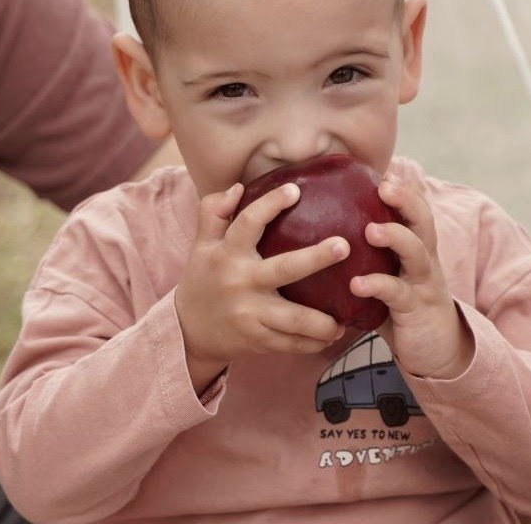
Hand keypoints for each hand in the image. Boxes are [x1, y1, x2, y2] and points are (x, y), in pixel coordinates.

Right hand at [175, 181, 347, 392]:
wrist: (186, 332)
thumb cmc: (202, 280)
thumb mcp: (200, 245)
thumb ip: (213, 213)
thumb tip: (237, 188)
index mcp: (226, 254)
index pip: (248, 223)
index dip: (270, 204)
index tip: (294, 190)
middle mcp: (240, 283)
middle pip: (284, 269)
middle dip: (315, 258)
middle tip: (343, 246)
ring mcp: (249, 314)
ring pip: (293, 318)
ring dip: (322, 322)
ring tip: (344, 320)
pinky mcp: (256, 339)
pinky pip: (290, 343)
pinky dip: (312, 342)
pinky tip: (332, 337)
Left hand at [350, 174, 473, 378]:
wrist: (436, 351)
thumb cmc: (401, 308)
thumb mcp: (389, 276)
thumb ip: (367, 257)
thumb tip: (322, 234)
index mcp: (417, 249)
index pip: (414, 211)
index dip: (402, 190)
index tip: (381, 172)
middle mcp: (425, 260)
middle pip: (423, 222)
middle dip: (406, 201)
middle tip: (384, 187)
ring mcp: (423, 284)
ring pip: (417, 253)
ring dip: (395, 237)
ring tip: (370, 230)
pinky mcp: (417, 309)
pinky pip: (398, 294)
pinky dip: (377, 285)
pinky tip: (356, 284)